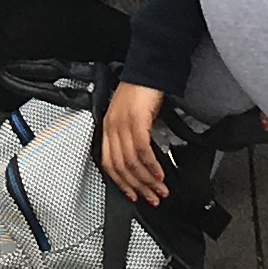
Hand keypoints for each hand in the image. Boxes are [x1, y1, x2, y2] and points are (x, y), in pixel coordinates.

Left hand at [97, 80, 170, 207]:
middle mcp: (112, 127)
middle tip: (151, 198)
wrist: (148, 69)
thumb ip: (131, 137)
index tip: (133, 195)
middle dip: (137, 187)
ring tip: (160, 190)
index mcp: (107, 128)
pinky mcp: (137, 120)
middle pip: (120, 166)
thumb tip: (142, 161)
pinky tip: (160, 174)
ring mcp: (123, 124)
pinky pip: (142, 150)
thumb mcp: (130, 117)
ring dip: (147, 180)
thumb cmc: (140, 91)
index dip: (120, 183)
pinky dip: (151, 165)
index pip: (108, 163)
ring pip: (131, 162)